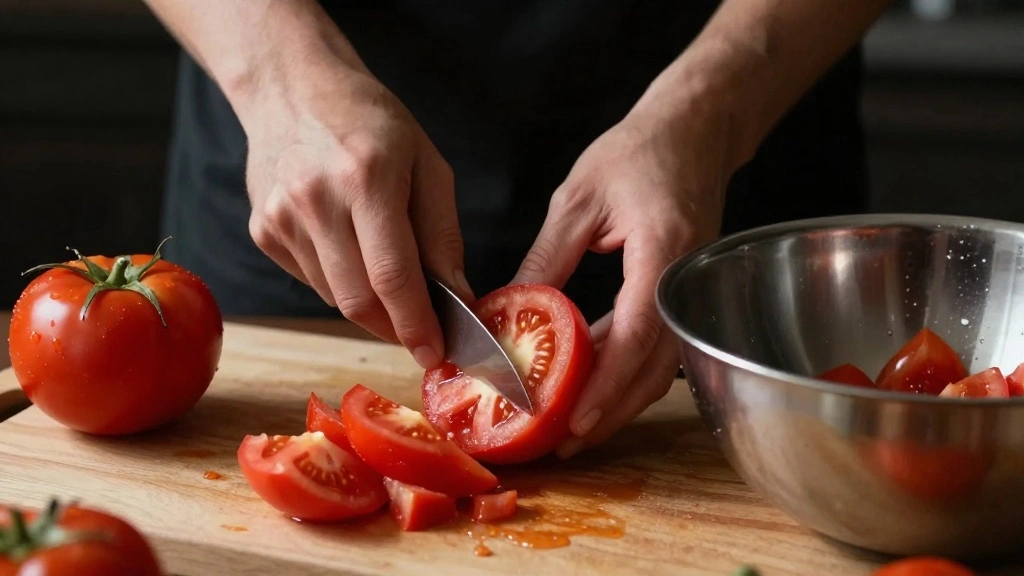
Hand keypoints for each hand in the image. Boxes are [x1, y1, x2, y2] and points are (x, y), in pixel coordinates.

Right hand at [240, 51, 470, 368]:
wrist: (294, 89)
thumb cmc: (372, 122)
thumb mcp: (427, 165)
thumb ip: (443, 236)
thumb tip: (458, 298)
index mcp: (366, 178)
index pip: (393, 276)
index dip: (416, 324)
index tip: (436, 352)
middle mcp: (315, 200)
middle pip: (358, 301)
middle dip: (395, 328)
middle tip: (421, 333)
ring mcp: (280, 218)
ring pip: (334, 297)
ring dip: (370, 306)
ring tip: (388, 276)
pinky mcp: (262, 231)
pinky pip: (311, 281)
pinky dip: (341, 283)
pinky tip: (349, 248)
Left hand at [512, 96, 730, 457]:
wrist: (692, 132)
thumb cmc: (637, 154)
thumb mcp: (578, 198)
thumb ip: (547, 258)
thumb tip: (509, 311)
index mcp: (661, 251)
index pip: (636, 333)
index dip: (605, 384)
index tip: (574, 420)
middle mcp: (682, 281)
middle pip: (653, 366)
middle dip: (610, 411)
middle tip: (565, 443)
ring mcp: (687, 291)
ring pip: (659, 366)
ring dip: (619, 400)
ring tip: (574, 428)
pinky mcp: (680, 294)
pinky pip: (656, 346)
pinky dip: (625, 371)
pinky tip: (592, 385)